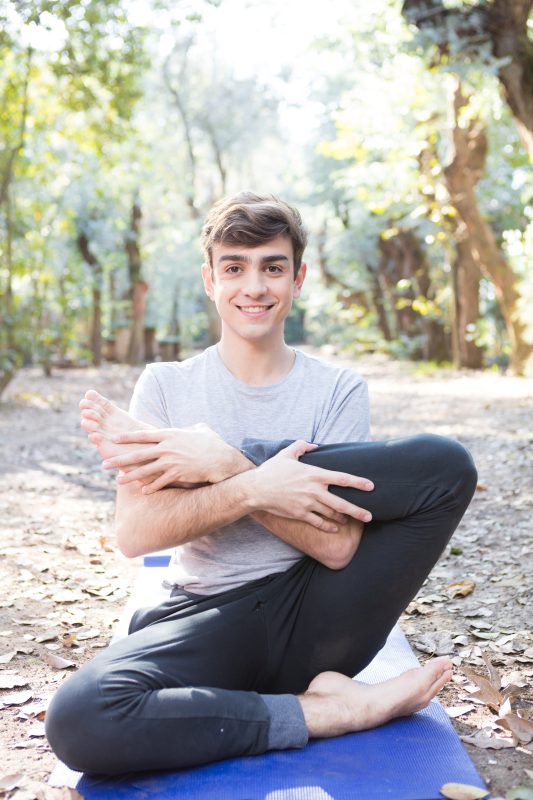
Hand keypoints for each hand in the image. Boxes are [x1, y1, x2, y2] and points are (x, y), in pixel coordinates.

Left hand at [101, 424, 240, 491]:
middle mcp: (167, 448)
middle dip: (120, 459)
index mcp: (170, 435)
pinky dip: (151, 487)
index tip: (113, 438)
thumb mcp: (200, 430)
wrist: (221, 460)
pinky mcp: (177, 475)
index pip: (143, 435)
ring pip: (145, 470)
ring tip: (117, 480)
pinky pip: (160, 482)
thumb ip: (190, 429)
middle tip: (104, 463)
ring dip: (130, 476)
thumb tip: (189, 428)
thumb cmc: (212, 443)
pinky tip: (142, 491)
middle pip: (138, 454)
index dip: (127, 437)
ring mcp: (171, 462)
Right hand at [246, 440, 373, 531]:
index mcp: (314, 474)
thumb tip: (313, 445)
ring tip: (350, 520)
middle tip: (370, 516)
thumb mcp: (286, 454)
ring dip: (343, 518)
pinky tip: (336, 528)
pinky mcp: (300, 514)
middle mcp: (314, 490)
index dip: (358, 482)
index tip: (371, 487)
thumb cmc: (271, 470)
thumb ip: (301, 446)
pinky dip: (329, 527)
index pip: (342, 478)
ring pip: (331, 514)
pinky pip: (319, 523)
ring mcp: (307, 504)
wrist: (256, 489)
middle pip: (341, 503)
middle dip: (357, 510)